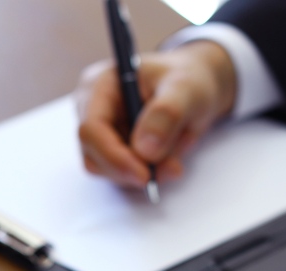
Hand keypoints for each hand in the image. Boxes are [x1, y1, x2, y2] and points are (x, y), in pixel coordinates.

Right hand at [75, 40, 235, 188]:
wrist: (195, 90)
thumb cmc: (188, 80)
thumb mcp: (187, 88)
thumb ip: (167, 114)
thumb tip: (145, 150)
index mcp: (99, 86)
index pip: (90, 129)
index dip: (113, 156)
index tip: (144, 175)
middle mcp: (92, 111)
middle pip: (94, 155)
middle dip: (131, 169)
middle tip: (170, 170)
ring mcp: (101, 134)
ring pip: (109, 170)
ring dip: (144, 172)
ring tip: (176, 158)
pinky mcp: (114, 151)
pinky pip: (125, 175)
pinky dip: (150, 172)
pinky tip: (169, 158)